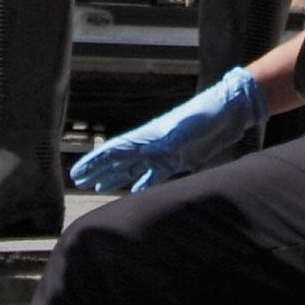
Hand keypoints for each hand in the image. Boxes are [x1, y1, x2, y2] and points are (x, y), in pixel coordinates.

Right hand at [69, 67, 266, 192]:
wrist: (226, 113)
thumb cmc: (203, 116)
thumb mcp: (184, 130)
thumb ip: (166, 143)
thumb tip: (147, 155)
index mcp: (146, 136)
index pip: (113, 151)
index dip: (94, 162)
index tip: (77, 172)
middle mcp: (150, 145)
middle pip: (118, 160)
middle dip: (98, 171)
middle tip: (79, 182)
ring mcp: (162, 154)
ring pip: (132, 168)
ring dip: (115, 177)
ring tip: (98, 186)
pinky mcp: (176, 161)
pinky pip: (153, 176)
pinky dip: (141, 184)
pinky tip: (133, 191)